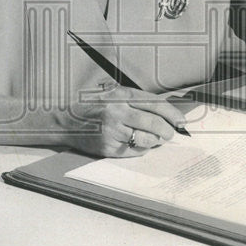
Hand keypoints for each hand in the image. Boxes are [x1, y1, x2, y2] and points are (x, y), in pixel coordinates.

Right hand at [67, 85, 186, 157]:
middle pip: (153, 123)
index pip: (155, 104)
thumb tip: (164, 113)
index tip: (181, 121)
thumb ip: (136, 101)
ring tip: (156, 139)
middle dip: (167, 130)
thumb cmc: (92, 105)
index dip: (172, 113)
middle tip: (171, 134)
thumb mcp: (113, 94)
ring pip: (145, 139)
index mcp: (120, 95)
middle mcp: (116, 111)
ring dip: (155, 141)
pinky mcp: (107, 147)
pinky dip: (141, 149)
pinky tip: (140, 144)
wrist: (64, 120)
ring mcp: (111, 131)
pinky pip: (133, 151)